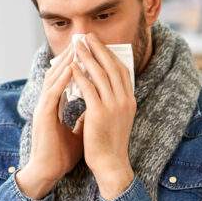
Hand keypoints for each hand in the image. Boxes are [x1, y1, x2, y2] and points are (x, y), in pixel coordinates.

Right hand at [15, 50, 82, 198]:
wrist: (48, 172)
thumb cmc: (61, 154)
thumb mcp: (79, 132)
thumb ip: (85, 119)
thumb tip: (97, 111)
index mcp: (56, 106)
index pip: (66, 79)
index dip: (76, 65)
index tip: (90, 52)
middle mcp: (48, 103)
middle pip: (58, 73)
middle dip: (70, 56)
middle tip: (82, 40)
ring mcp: (43, 108)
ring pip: (53, 78)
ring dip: (64, 61)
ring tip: (76, 47)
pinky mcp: (43, 116)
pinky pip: (52, 93)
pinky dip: (61, 79)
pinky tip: (70, 69)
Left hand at [71, 34, 136, 199]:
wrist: (111, 163)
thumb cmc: (110, 144)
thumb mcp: (115, 119)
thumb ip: (109, 103)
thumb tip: (98, 90)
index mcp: (129, 101)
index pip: (122, 71)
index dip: (111, 55)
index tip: (100, 44)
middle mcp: (124, 100)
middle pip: (112, 67)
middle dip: (99, 49)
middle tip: (88, 36)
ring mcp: (113, 106)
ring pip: (100, 74)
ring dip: (88, 57)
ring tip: (77, 45)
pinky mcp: (99, 113)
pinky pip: (88, 88)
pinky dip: (80, 75)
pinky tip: (72, 66)